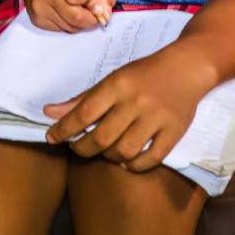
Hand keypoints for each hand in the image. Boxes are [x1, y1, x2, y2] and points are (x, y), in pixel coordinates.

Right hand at [26, 0, 115, 31]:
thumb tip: (106, 14)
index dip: (92, 3)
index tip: (99, 6)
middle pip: (76, 16)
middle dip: (92, 19)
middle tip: (97, 16)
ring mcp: (39, 9)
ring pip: (71, 27)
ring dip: (83, 24)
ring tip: (81, 13)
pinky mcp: (38, 21)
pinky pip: (63, 30)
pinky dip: (71, 25)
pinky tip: (68, 15)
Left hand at [43, 49, 209, 170]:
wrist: (185, 68)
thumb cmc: (142, 75)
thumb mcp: (110, 81)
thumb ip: (80, 100)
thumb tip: (49, 113)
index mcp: (117, 85)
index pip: (83, 113)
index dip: (64, 129)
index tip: (51, 138)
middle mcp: (136, 102)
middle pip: (102, 137)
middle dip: (82, 148)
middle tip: (76, 148)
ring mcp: (157, 118)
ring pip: (124, 150)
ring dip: (107, 157)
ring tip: (102, 152)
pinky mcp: (175, 131)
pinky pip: (151, 158)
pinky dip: (134, 165)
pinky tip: (125, 161)